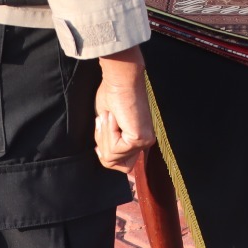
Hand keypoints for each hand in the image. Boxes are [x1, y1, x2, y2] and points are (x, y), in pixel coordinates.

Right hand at [94, 49, 154, 173]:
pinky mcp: (140, 139)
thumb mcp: (106, 126)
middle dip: (102, 145)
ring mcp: (144, 142)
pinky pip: (114, 149)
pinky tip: (115, 117)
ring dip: (103, 136)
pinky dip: (108, 132)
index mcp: (139, 139)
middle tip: (105, 121)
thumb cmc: (111, 96)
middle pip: (114, 164)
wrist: (119, 80)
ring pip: (111, 158)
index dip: (107, 156)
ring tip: (110, 116)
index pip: (124, 167)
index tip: (101, 135)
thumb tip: (105, 159)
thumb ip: (110, 143)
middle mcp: (145, 142)